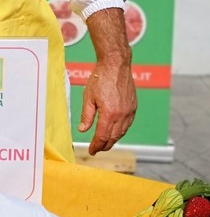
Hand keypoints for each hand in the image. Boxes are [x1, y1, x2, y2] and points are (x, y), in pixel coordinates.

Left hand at [77, 7, 136, 154]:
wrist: (116, 65)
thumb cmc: (100, 78)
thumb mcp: (88, 97)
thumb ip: (86, 115)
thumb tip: (83, 130)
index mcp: (109, 113)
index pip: (102, 136)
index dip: (96, 145)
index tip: (91, 151)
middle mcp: (122, 115)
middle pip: (113, 137)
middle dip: (105, 146)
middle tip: (97, 150)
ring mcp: (129, 111)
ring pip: (122, 132)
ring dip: (113, 140)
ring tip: (105, 143)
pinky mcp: (133, 107)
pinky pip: (127, 124)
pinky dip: (120, 131)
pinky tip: (115, 132)